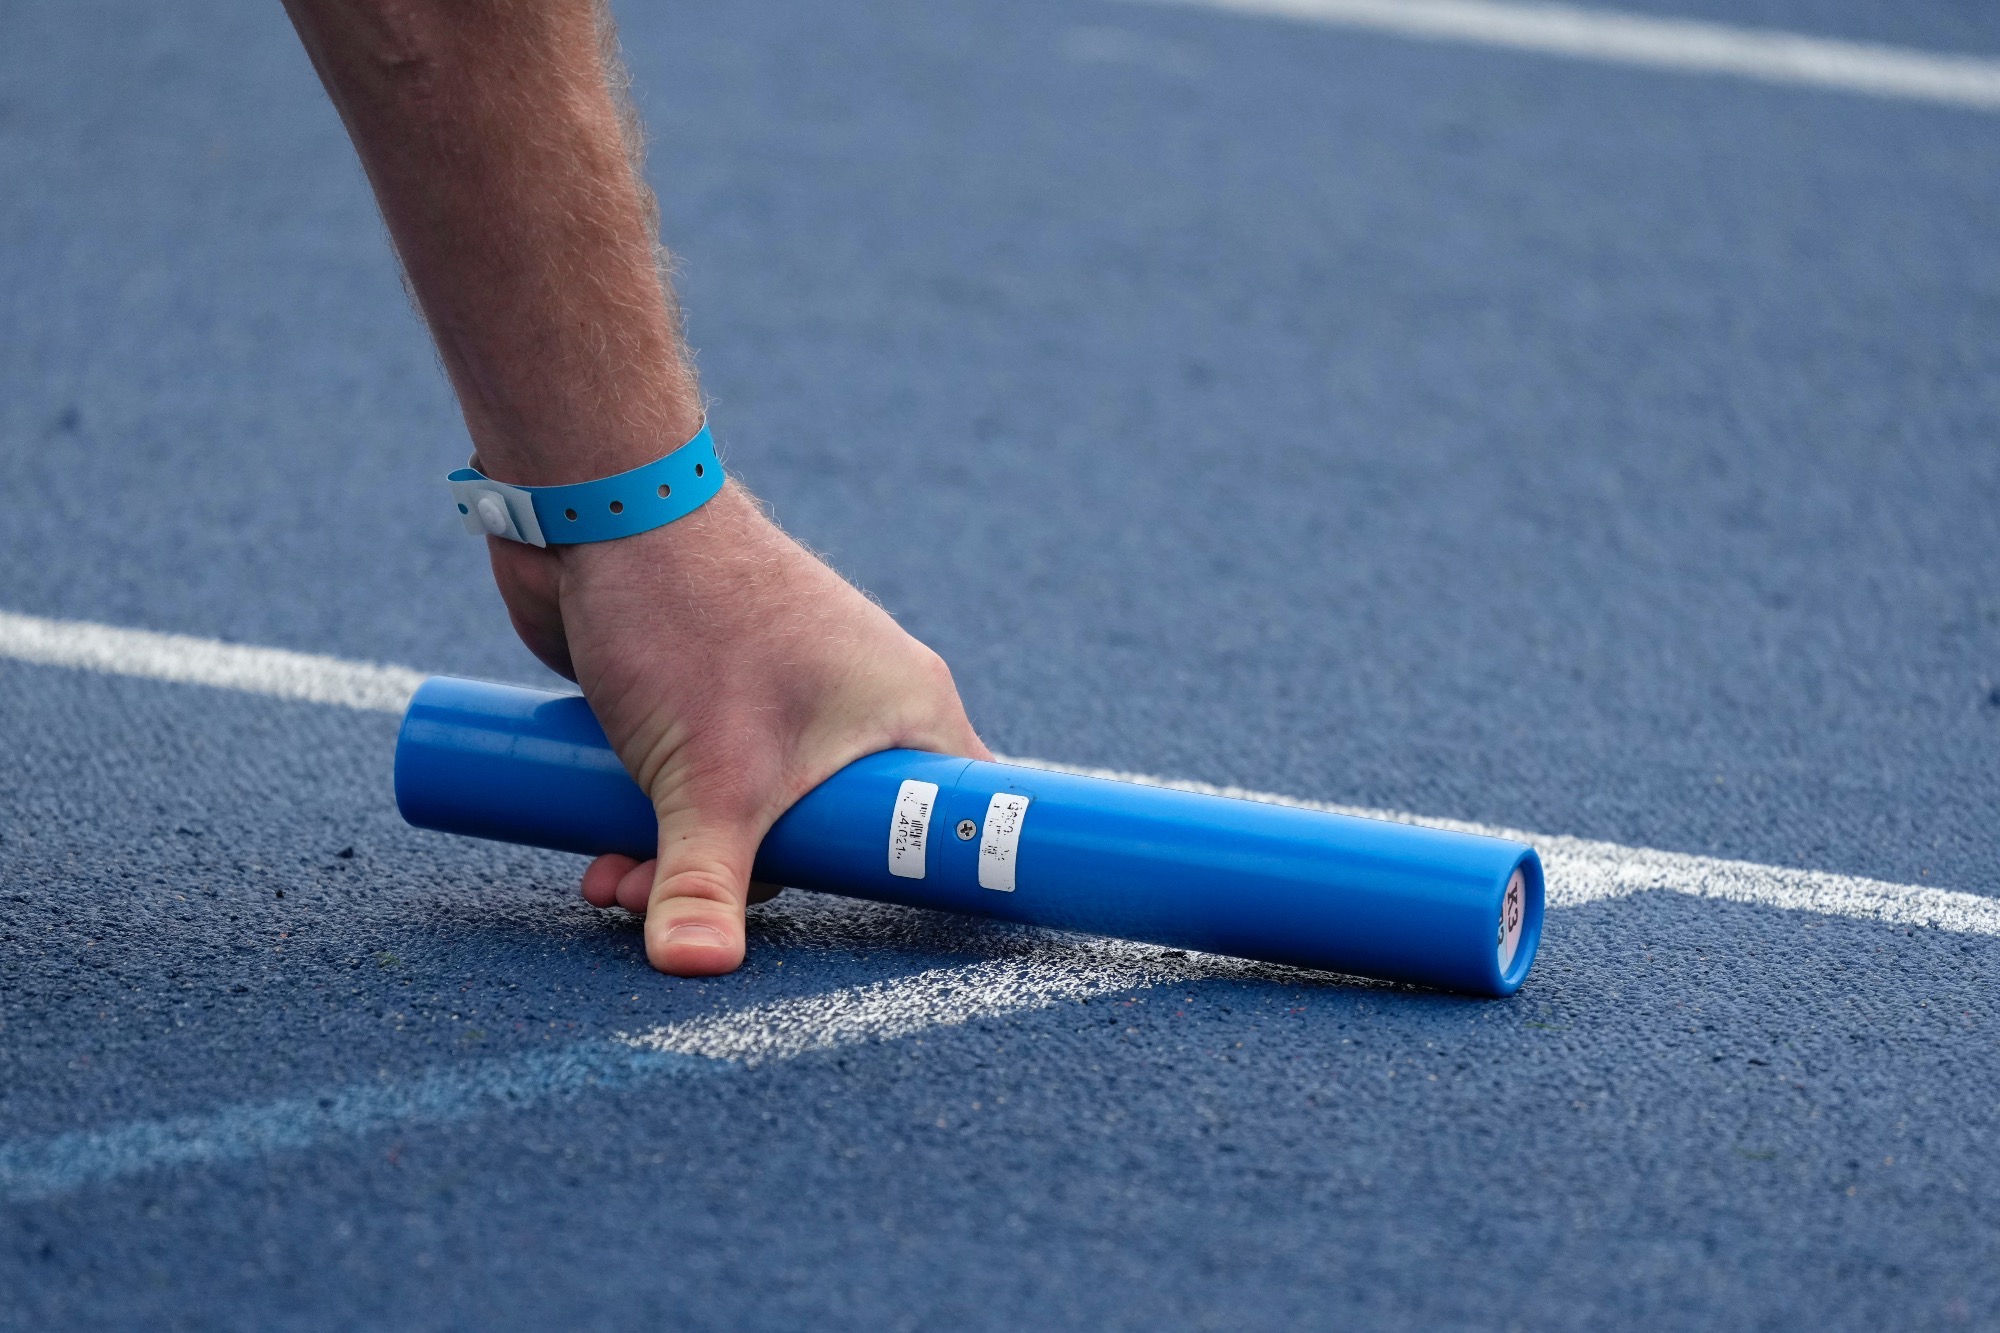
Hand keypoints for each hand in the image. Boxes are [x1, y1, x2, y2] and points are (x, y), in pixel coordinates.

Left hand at [485, 483, 990, 974]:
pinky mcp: (714, 700)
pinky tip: (602, 857)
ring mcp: (783, 701)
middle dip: (758, 886)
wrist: (597, 508)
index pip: (959, 817)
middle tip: (695, 915)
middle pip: (839, 837)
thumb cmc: (692, 618)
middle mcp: (857, 706)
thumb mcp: (710, 776)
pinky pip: (706, 788)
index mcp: (905, 711)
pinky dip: (661, 826)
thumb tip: (695, 970)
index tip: (911, 936)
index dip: (942, 879)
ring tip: (614, 887)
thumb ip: (704, 880)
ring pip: (758, 817)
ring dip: (689, 864)